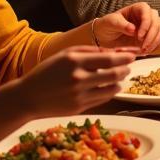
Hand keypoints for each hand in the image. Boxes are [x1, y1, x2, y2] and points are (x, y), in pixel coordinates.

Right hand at [17, 47, 134, 115]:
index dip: (125, 58)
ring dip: (119, 82)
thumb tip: (115, 52)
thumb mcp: (65, 54)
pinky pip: (103, 99)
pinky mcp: (80, 108)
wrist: (27, 98)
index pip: (109, 59)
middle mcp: (78, 78)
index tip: (132, 55)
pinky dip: (109, 92)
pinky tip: (108, 87)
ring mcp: (79, 95)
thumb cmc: (47, 72)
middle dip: (125, 69)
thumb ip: (90, 51)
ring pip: (112, 89)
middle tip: (128, 66)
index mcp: (75, 61)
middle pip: (114, 74)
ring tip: (119, 77)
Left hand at [93, 3, 159, 53]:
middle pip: (157, 21)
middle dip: (152, 35)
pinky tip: (145, 52)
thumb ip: (121, 24)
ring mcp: (149, 26)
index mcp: (137, 8)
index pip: (147, 12)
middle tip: (143, 46)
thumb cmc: (107, 26)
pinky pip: (157, 40)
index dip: (146, 23)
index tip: (139, 35)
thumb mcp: (111, 23)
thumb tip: (133, 29)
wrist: (105, 37)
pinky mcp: (149, 37)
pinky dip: (154, 46)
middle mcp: (146, 16)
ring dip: (155, 41)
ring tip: (144, 50)